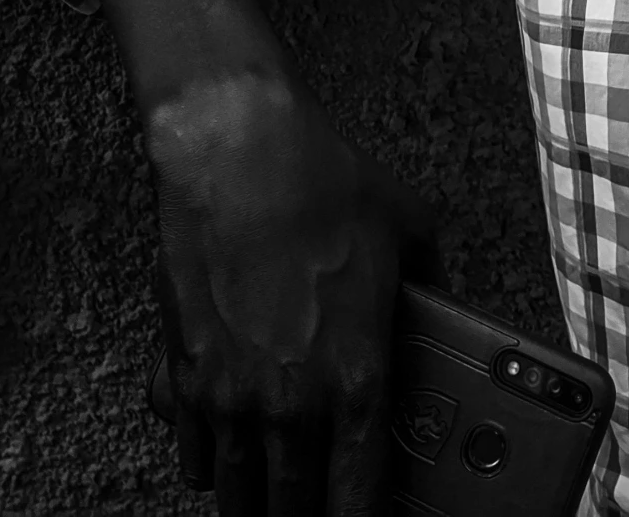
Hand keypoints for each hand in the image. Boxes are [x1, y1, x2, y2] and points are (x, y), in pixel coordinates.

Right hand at [90, 0, 439, 516]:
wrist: (237, 148)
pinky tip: (221, 451)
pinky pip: (188, 450)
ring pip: (236, 492)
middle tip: (320, 509)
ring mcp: (226, 395)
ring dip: (257, 499)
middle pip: (292, 509)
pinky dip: (205, 460)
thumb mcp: (411, 230)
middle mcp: (287, 401)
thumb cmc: (328, 183)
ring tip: (276, 496)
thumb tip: (446, 306)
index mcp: (356, 377)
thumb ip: (431, 286)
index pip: (360, 498)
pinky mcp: (181, 372)